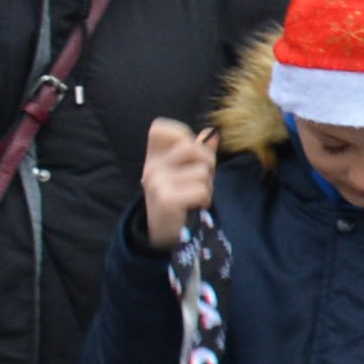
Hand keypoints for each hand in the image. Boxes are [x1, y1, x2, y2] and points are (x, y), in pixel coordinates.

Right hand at [138, 118, 215, 246]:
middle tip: (201, 181)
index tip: (188, 154)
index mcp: (154, 157)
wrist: (164, 235)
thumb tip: (212, 132)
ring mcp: (157, 182)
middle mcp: (151, 167)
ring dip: (207, 186)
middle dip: (206, 163)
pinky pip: (201, 190)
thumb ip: (199, 152)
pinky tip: (193, 207)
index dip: (182, 134)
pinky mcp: (167, 199)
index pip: (159, 128)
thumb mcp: (187, 172)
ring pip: (202, 171)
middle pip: (192, 147)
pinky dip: (205, 200)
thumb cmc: (180, 199)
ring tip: (194, 197)